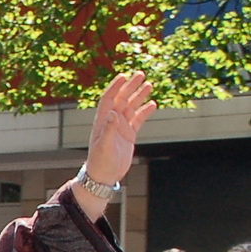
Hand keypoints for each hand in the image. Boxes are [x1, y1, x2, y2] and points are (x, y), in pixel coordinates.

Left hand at [84, 72, 155, 188]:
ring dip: (139, 96)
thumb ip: (109, 129)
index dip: (115, 87)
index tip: (123, 76)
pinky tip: (152, 104)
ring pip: (131, 107)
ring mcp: (121, 128)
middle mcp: (111, 122)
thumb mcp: (104, 145)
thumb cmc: (100, 162)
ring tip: (149, 84)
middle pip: (121, 100)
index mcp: (102, 122)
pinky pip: (138, 120)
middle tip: (140, 74)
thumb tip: (113, 113)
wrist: (104, 176)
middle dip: (130, 87)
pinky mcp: (129, 135)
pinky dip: (144, 111)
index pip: (108, 100)